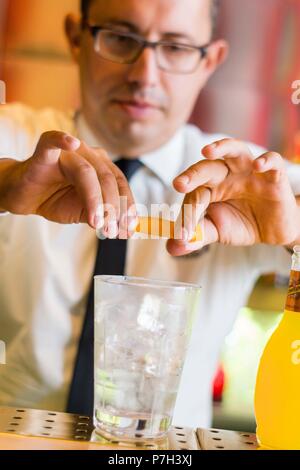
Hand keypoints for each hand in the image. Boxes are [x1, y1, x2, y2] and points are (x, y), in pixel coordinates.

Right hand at [0, 131, 136, 236]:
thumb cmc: (55, 200)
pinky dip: (63, 140)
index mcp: (102, 167)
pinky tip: (71, 143)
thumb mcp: (85, 212)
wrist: (24, 198)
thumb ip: (105, 217)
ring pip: (87, 171)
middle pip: (108, 179)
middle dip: (112, 207)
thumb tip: (128, 230)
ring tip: (96, 222)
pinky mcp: (45, 152)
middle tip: (111, 231)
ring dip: (95, 199)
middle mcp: (89, 155)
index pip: (121, 183)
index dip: (127, 205)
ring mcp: (68, 152)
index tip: (128, 228)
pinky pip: (54, 141)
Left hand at [168, 138, 299, 255]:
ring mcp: (250, 172)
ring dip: (222, 147)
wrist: (272, 230)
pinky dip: (266, 160)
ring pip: (235, 150)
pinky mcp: (274, 176)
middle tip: (179, 184)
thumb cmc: (241, 224)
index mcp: (210, 186)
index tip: (182, 234)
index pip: (195, 193)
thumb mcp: (217, 231)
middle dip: (193, 174)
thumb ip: (196, 236)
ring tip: (207, 151)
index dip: (188, 213)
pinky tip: (257, 166)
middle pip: (208, 167)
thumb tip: (172, 248)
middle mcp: (227, 174)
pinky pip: (272, 161)